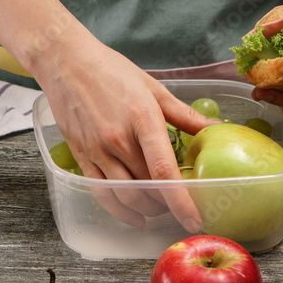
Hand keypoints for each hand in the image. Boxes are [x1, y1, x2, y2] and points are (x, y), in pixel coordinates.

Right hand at [31, 30, 212, 230]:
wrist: (66, 63)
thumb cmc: (112, 71)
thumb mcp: (154, 89)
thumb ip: (185, 115)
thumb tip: (217, 127)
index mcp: (142, 120)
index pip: (163, 170)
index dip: (181, 200)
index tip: (194, 220)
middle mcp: (118, 139)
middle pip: (147, 187)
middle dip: (167, 204)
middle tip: (181, 205)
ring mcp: (97, 150)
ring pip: (125, 195)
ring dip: (146, 209)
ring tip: (160, 208)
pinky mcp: (82, 156)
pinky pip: (102, 192)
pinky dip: (120, 210)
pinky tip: (134, 216)